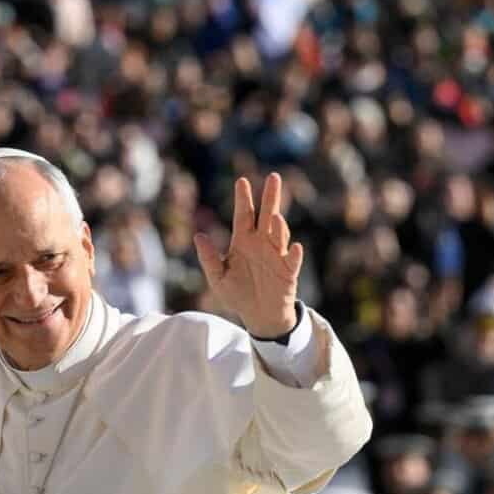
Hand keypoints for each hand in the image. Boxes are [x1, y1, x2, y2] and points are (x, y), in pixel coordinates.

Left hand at [194, 173, 303, 336]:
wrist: (258, 316)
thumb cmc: (237, 294)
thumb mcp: (217, 278)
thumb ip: (208, 258)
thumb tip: (198, 236)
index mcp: (243, 241)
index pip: (244, 215)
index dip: (243, 198)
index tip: (242, 180)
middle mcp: (262, 243)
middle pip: (267, 215)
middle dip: (271, 197)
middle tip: (274, 177)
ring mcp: (277, 255)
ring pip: (280, 235)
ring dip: (279, 226)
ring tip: (276, 217)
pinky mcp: (288, 272)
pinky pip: (292, 260)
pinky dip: (293, 254)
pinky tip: (294, 247)